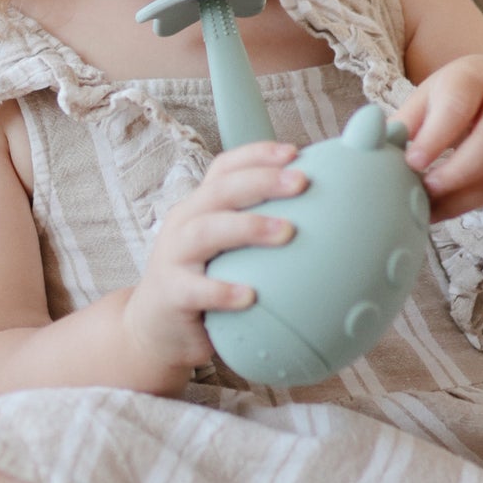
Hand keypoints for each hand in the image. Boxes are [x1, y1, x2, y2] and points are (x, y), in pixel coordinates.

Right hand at [123, 142, 302, 373]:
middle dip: (262, 181)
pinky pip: (196, 289)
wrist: (156, 330)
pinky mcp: (171, 293)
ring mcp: (174, 257)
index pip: (225, 168)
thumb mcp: (227, 252)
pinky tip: (251, 296)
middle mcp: (185, 223)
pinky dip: (223, 290)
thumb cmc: (203, 284)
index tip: (294, 152)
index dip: (257, 154)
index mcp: (201, 207)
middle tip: (302, 182)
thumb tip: (326, 223)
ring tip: (287, 231)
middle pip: (221, 190)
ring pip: (206, 230)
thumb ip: (262, 233)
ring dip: (248, 227)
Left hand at [396, 55, 482, 220]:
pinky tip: (440, 211)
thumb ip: (407, 120)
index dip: (435, 137)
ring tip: (427, 208)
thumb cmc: (457, 95)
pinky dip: (467, 204)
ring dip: (461, 197)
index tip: (412, 162)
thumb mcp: (431, 95)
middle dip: (456, 172)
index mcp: (474, 78)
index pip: (459, 107)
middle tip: (425, 190)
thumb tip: (374, 149)